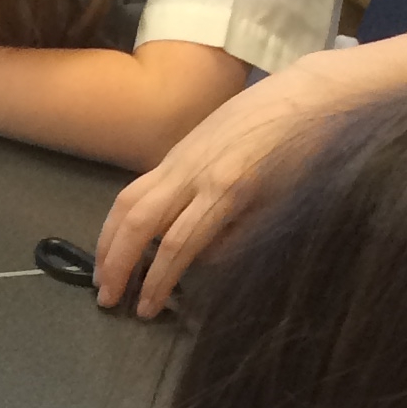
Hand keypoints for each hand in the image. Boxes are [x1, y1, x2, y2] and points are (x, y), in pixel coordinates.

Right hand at [94, 60, 333, 315]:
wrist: (305, 97)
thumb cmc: (306, 155)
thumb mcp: (283, 206)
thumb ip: (241, 237)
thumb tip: (204, 259)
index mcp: (225, 190)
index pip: (178, 245)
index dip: (158, 282)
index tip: (146, 310)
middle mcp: (192, 173)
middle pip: (139, 222)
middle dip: (118, 264)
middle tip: (106, 299)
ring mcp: (180, 159)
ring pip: (127, 201)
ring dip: (107, 241)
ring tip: (100, 273)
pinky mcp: (176, 152)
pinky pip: (136, 187)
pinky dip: (119, 217)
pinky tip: (116, 238)